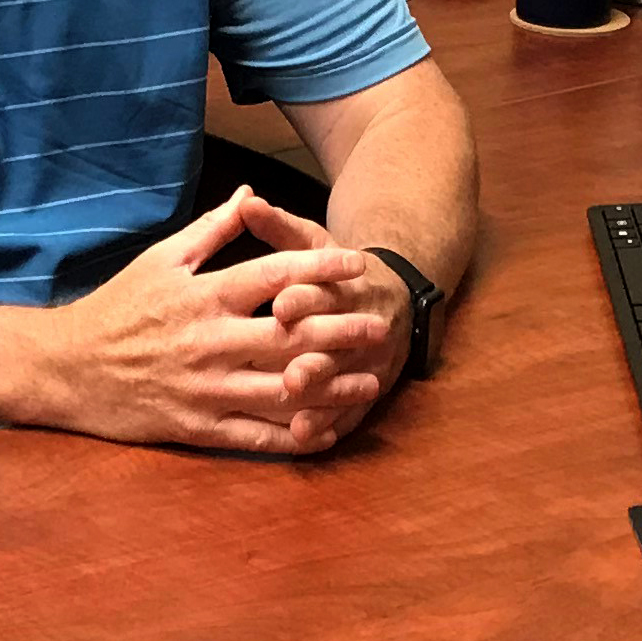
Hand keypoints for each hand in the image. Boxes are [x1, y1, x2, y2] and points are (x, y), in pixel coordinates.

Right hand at [32, 186, 393, 454]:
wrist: (64, 369)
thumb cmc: (117, 308)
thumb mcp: (161, 259)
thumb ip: (212, 229)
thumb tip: (250, 192)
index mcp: (203, 296)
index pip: (273, 276)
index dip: (321, 269)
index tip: (358, 265)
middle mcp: (209, 342)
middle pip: (288, 336)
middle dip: (339, 331)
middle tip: (380, 326)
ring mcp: (203, 389)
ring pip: (279, 391)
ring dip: (329, 387)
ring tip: (369, 381)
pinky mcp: (196, 427)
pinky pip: (253, 436)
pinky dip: (292, 437)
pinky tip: (325, 431)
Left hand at [236, 196, 415, 448]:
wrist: (394, 297)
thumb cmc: (335, 272)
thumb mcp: (313, 243)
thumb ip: (279, 228)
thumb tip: (248, 200)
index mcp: (342, 285)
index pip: (322, 290)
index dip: (302, 299)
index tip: (279, 306)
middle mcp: (358, 324)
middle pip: (337, 343)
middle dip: (317, 360)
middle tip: (292, 376)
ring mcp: (366, 360)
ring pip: (346, 383)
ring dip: (325, 401)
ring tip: (298, 418)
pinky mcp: (367, 389)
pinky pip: (351, 412)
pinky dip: (331, 426)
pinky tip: (307, 440)